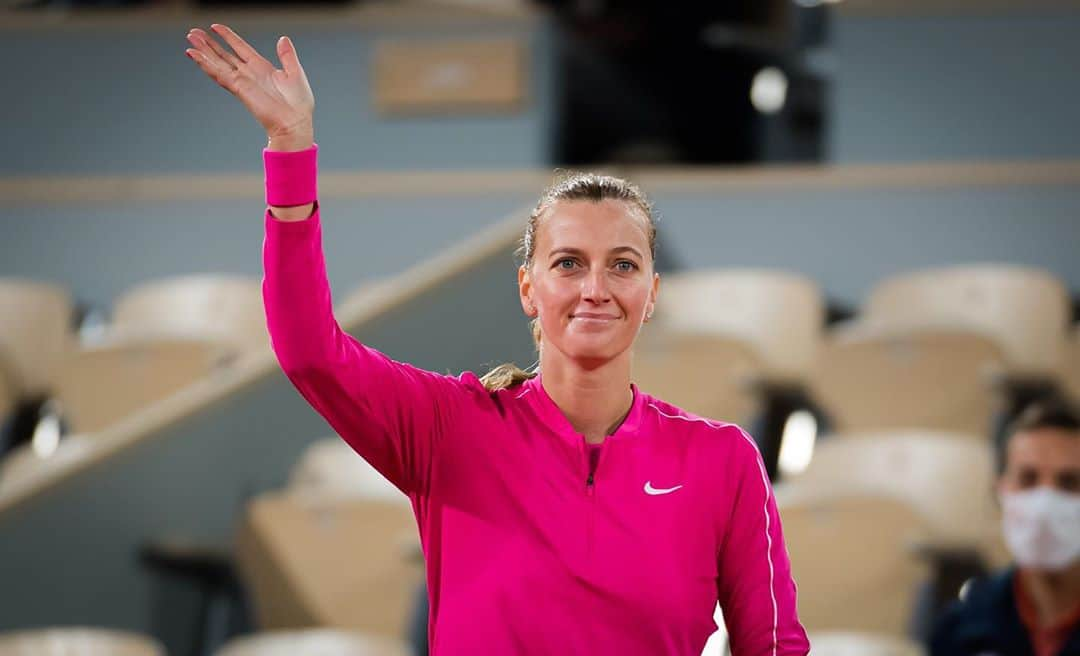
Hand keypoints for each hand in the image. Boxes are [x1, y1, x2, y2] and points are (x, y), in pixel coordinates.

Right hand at [185, 24, 314, 148]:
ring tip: (190, 39)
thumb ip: (287, 55)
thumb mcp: (295, 73)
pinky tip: (195, 55)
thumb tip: (283, 38)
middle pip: (224, 55)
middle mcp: (249, 74)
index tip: (215, 27)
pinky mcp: (239, 88)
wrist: (295, 123)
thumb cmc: (298, 105)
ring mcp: (242, 81)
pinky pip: (219, 73)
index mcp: (262, 68)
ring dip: (203, 51)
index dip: (228, 37)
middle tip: (193, 33)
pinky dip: (206, 64)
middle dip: (209, 44)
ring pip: (218, 62)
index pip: (240, 48)